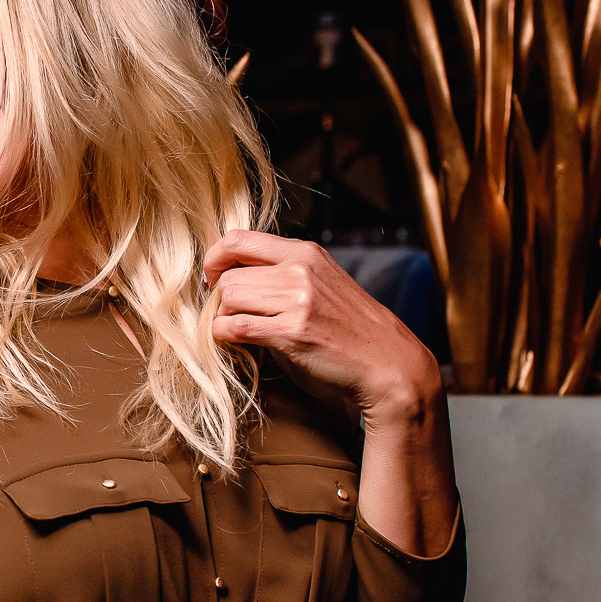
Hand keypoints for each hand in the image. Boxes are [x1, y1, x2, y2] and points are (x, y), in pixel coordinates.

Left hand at [203, 229, 439, 427]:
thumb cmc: (350, 328)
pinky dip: (224, 336)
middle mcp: (301, 270)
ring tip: (238, 329)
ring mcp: (298, 300)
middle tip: (228, 315)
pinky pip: (235, 327)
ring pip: (228, 299)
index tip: (212, 279)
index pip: (239, 239)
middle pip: (229, 276)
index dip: (215, 259)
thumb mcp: (321, 284)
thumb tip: (231, 277)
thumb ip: (283, 274)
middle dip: (220, 299)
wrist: (388, 362)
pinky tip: (234, 341)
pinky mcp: (293, 332)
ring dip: (223, 318)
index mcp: (305, 253)